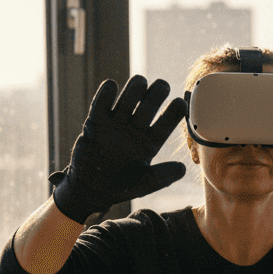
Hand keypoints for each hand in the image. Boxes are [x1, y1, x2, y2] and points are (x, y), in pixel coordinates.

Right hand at [52, 75, 187, 223]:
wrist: (89, 189)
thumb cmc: (119, 188)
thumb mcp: (143, 184)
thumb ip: (162, 176)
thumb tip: (183, 168)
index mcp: (150, 142)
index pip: (167, 122)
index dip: (175, 111)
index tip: (180, 103)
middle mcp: (136, 129)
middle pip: (151, 102)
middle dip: (158, 92)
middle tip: (162, 87)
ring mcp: (116, 123)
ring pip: (130, 96)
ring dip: (136, 87)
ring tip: (139, 84)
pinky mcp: (97, 121)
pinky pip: (102, 101)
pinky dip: (107, 91)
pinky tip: (112, 87)